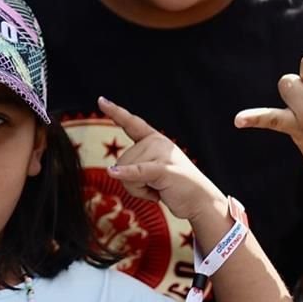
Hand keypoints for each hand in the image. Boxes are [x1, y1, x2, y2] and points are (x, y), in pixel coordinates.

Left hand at [100, 97, 224, 222]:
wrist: (201, 201)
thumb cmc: (174, 187)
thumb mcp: (152, 171)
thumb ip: (134, 166)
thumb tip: (113, 171)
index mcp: (154, 139)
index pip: (131, 123)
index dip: (115, 111)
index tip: (101, 100)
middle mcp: (157, 142)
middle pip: (121, 161)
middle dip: (132, 181)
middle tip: (155, 186)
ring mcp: (161, 154)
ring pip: (126, 173)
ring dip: (138, 189)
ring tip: (159, 189)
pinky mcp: (164, 169)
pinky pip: (137, 172)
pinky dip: (125, 174)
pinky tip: (112, 173)